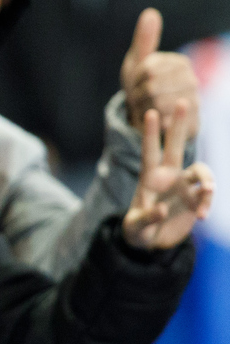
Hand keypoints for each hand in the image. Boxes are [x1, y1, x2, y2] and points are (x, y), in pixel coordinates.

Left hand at [121, 9, 199, 141]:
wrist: (151, 118)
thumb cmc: (141, 86)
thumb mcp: (138, 62)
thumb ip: (145, 40)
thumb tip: (150, 12)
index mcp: (180, 63)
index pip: (147, 69)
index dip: (133, 79)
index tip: (134, 84)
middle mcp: (192, 80)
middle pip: (151, 87)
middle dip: (136, 95)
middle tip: (136, 98)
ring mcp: (194, 102)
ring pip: (157, 104)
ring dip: (143, 109)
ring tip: (144, 108)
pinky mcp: (192, 123)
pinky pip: (165, 121)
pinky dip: (153, 122)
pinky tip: (153, 120)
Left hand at [121, 104, 213, 249]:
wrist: (152, 243)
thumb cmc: (137, 231)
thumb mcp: (135, 227)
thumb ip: (146, 218)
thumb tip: (162, 209)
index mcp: (149, 178)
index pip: (149, 151)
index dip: (151, 133)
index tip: (152, 112)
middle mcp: (168, 176)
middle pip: (176, 145)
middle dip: (179, 124)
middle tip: (182, 100)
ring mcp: (184, 186)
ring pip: (201, 171)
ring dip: (207, 181)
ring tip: (208, 193)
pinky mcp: (196, 200)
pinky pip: (207, 194)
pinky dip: (207, 202)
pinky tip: (202, 216)